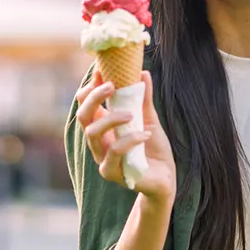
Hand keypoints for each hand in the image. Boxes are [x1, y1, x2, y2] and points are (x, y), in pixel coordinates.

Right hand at [75, 71, 175, 202]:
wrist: (165, 178)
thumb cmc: (153, 148)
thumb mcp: (149, 119)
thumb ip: (144, 99)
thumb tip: (143, 72)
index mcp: (103, 127)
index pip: (85, 105)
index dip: (90, 88)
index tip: (102, 71)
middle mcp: (98, 142)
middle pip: (83, 116)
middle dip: (94, 98)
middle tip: (111, 85)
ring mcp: (102, 158)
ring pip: (92, 133)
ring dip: (111, 119)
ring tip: (131, 114)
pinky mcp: (111, 173)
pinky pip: (114, 152)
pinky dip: (129, 140)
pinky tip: (145, 134)